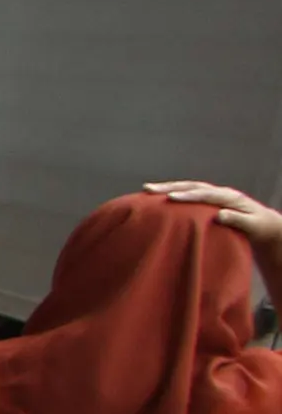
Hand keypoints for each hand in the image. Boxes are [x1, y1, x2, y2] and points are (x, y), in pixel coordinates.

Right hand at [147, 181, 281, 253]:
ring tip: (147, 190)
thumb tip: (220, 214)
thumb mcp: (254, 226)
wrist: (266, 225)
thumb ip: (238, 220)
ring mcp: (214, 195)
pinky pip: (189, 195)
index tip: (170, 197)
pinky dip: (174, 194)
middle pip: (193, 186)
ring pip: (189, 188)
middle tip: (149, 189)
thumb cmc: (260, 228)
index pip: (205, 194)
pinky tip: (159, 199)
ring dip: (168, 188)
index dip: (187, 195)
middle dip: (170, 186)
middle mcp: (220, 193)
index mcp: (230, 197)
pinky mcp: (209, 202)